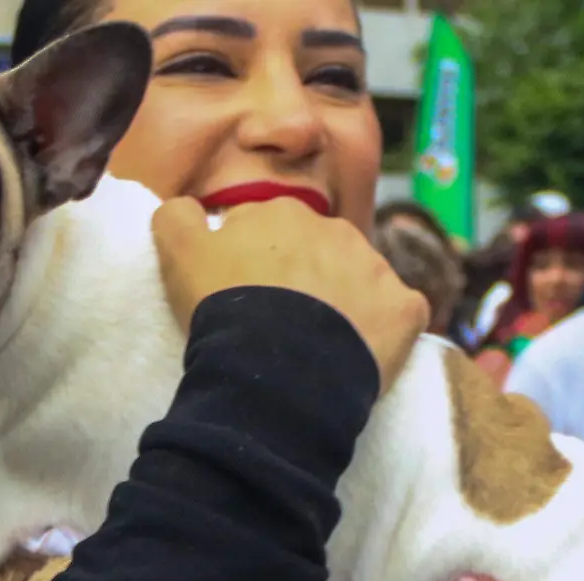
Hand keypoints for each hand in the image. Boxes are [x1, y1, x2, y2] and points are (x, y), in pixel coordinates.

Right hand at [152, 197, 428, 395]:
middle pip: (320, 253)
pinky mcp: (406, 309)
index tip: (246, 296)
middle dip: (306, 280)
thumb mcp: (178, 254)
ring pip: (362, 281)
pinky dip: (386, 333)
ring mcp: (377, 268)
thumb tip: (185, 208)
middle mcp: (336, 229)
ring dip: (346, 305)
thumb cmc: (223, 309)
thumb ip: (177, 218)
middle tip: (282, 323)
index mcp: (283, 213)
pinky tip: (362, 357)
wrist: (275, 370)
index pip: (270, 231)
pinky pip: (401, 315)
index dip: (256, 265)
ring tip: (321, 345)